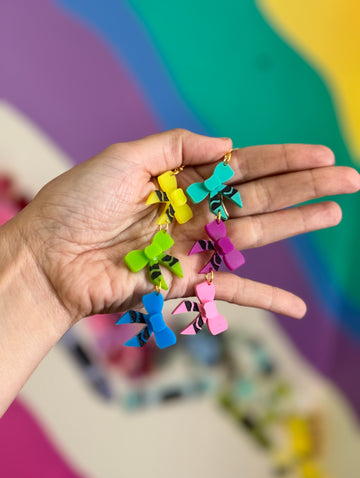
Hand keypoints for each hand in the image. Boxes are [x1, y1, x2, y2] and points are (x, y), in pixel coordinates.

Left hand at [15, 129, 359, 324]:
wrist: (49, 254)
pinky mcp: (183, 282)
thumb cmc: (78, 201)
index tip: (320, 155)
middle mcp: (192, 213)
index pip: (242, 166)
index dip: (281, 160)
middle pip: (258, 198)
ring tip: (333, 213)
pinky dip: (263, 300)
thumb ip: (178, 147)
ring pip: (254, 236)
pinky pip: (230, 291)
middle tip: (348, 180)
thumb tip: (229, 145)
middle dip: (303, 187)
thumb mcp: (127, 158)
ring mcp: (191, 249)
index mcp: (180, 180)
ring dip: (295, 225)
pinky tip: (295, 309)